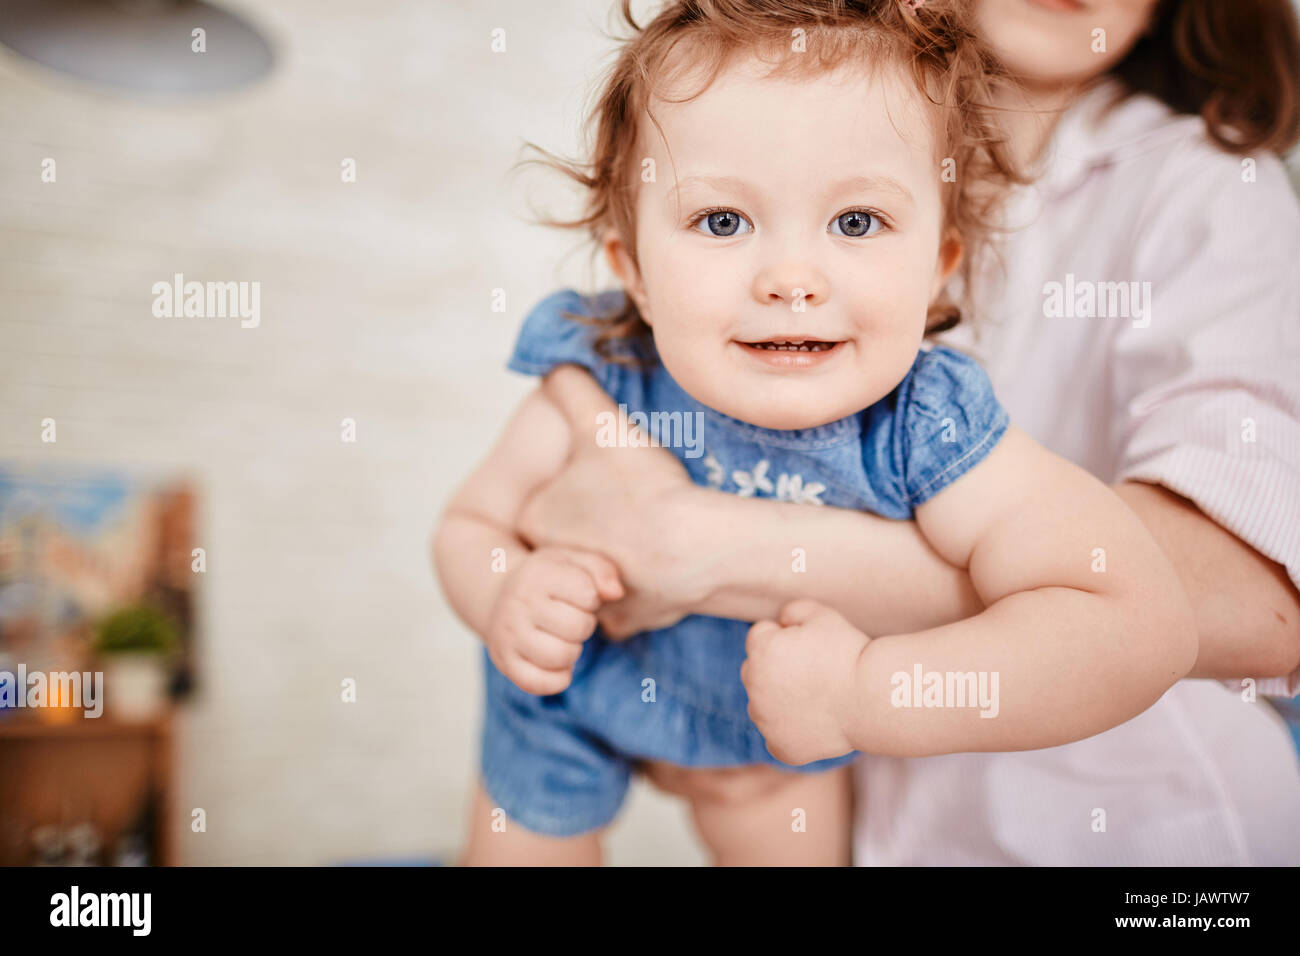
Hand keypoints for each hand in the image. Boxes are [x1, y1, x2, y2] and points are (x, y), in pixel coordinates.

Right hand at [485, 547, 622, 695]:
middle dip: (585, 625)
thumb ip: (602, 569)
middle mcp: (518, 606)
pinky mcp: (504, 663)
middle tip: (571, 618)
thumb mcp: (573, 561)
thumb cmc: (546, 580)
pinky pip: (539, 683)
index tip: (578, 595)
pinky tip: (557, 662)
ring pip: (561, 657)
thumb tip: (616, 593)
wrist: (497, 597)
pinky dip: (558, 678)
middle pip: (578, 628)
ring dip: (572, 651)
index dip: (592, 598)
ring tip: (563, 638)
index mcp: (538, 576)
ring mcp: (507, 636)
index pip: (587, 594)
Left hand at [516, 366, 707, 633]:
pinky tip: (666, 569)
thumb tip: (553, 366)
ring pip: (599, 571)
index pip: (551, 499)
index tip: (614, 481)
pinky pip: (630, 604)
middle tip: (635, 505)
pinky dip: (647, 590)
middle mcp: (554, 567)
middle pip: (573, 537)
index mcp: (539, 520)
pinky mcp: (624, 623)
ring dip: (618, 559)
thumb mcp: (601, 423)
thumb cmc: (643, 488)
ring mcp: (588, 601)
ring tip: (652, 536)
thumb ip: (571, 388)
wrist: (694, 550)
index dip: (585, 484)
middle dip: (599, 524)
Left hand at [741, 599, 868, 764]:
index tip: (810, 645)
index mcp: (761, 650)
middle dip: (774, 668)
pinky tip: (815, 722)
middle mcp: (754, 686)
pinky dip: (790, 731)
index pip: (759, 636)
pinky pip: (775, 736)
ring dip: (777, 700)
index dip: (785, 636)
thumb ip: (793, 610)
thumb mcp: (823, 616)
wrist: (873, 699)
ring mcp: (765, 720)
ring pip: (761, 704)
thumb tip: (780, 620)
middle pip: (753, 670)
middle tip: (812, 672)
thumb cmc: (850, 653)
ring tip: (815, 697)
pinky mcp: (780, 747)